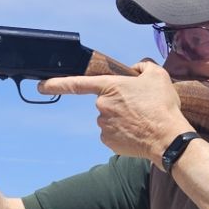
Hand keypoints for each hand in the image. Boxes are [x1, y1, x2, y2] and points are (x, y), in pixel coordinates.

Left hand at [39, 60, 190, 160]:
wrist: (168, 138)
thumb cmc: (162, 106)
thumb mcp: (157, 75)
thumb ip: (142, 66)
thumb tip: (135, 69)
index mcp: (109, 87)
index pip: (76, 83)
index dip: (56, 84)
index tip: (41, 86)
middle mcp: (101, 106)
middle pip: (105, 101)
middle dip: (119, 103)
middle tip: (140, 107)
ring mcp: (103, 125)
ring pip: (109, 118)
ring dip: (121, 118)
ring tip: (142, 120)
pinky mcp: (108, 141)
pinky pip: (112, 133)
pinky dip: (122, 132)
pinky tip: (137, 132)